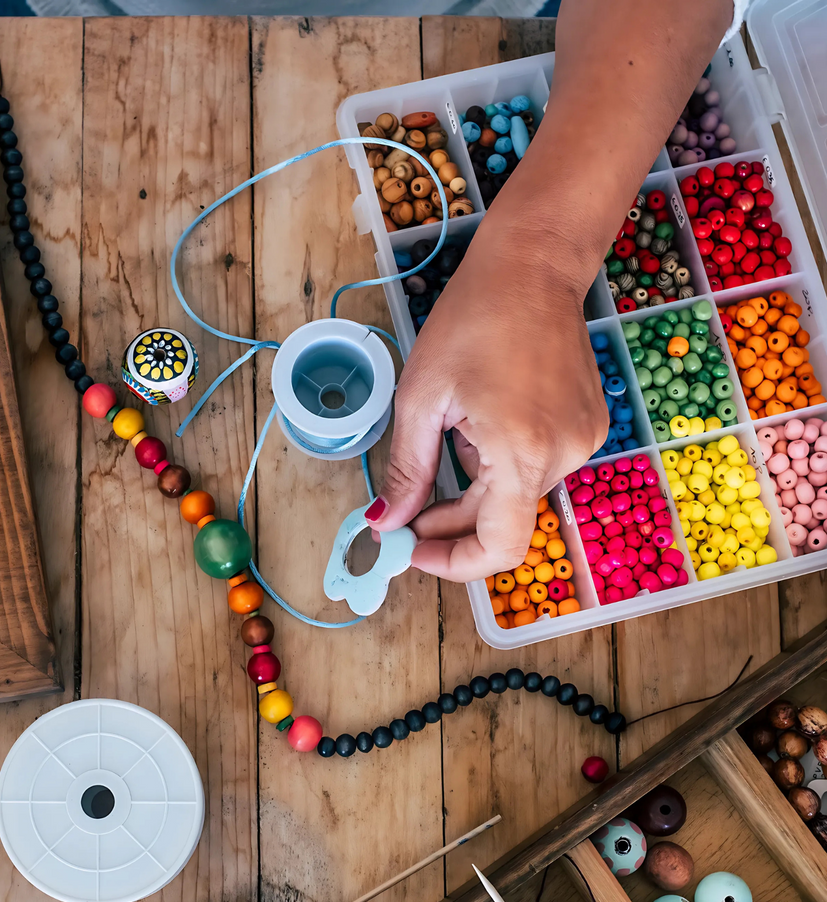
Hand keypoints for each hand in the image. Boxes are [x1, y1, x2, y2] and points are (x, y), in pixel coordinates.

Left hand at [366, 221, 606, 581]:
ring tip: (453, 432)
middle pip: (502, 522)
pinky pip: (535, 468)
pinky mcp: (588, 428)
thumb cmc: (473, 318)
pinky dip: (500, 464)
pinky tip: (483, 420)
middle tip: (406, 511)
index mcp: (522, 451)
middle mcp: (564, 455)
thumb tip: (388, 522)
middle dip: (450, 523)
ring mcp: (583, 442)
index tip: (412, 549)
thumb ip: (406, 470)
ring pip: (516, 496)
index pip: (499, 547)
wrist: (534, 265)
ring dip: (474, 486)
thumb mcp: (421, 398)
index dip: (453, 562)